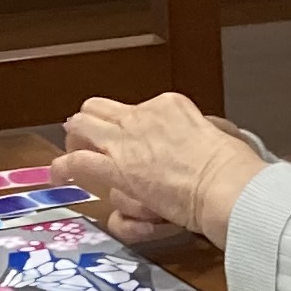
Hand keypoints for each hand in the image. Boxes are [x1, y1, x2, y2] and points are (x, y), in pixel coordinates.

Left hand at [55, 92, 267, 243]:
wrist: (225, 184)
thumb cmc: (232, 169)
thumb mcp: (220, 138)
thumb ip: (204, 135)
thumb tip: (207, 137)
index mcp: (170, 105)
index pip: (136, 110)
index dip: (126, 126)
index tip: (129, 141)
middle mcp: (143, 116)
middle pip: (100, 108)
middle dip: (89, 123)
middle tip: (86, 141)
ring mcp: (126, 140)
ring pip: (82, 126)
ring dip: (73, 140)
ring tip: (70, 156)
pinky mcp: (116, 168)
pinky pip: (77, 162)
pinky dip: (62, 169)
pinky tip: (58, 177)